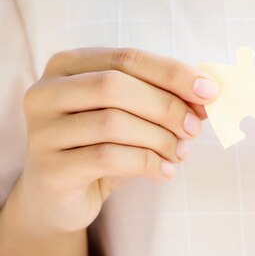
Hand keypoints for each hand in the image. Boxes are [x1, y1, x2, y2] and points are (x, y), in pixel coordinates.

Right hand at [16, 48, 218, 234]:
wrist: (59, 197)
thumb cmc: (103, 146)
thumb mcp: (132, 115)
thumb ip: (162, 96)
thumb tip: (207, 92)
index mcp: (68, 66)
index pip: (128, 58)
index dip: (173, 73)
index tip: (210, 92)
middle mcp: (46, 92)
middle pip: (116, 86)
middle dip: (166, 106)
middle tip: (194, 128)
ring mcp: (42, 131)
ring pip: (113, 122)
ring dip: (160, 138)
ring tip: (180, 152)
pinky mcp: (49, 169)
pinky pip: (108, 158)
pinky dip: (147, 163)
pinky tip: (165, 171)